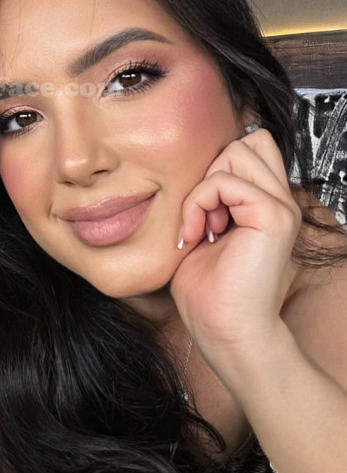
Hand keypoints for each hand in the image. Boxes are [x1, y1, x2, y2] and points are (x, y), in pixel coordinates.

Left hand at [169, 128, 301, 369]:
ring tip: (202, 226)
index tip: (202, 210)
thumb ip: (209, 195)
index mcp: (267, 203)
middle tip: (203, 215)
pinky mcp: (272, 216)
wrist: (225, 331)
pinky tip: (199, 234)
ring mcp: (281, 207)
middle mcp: (281, 201)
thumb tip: (191, 165)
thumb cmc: (209, 292)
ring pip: (236, 151)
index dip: (218, 165)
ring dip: (204, 188)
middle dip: (212, 169)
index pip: (251, 146)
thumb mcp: (204, 228)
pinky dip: (199, 203)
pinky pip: (224, 181)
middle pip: (248, 140)